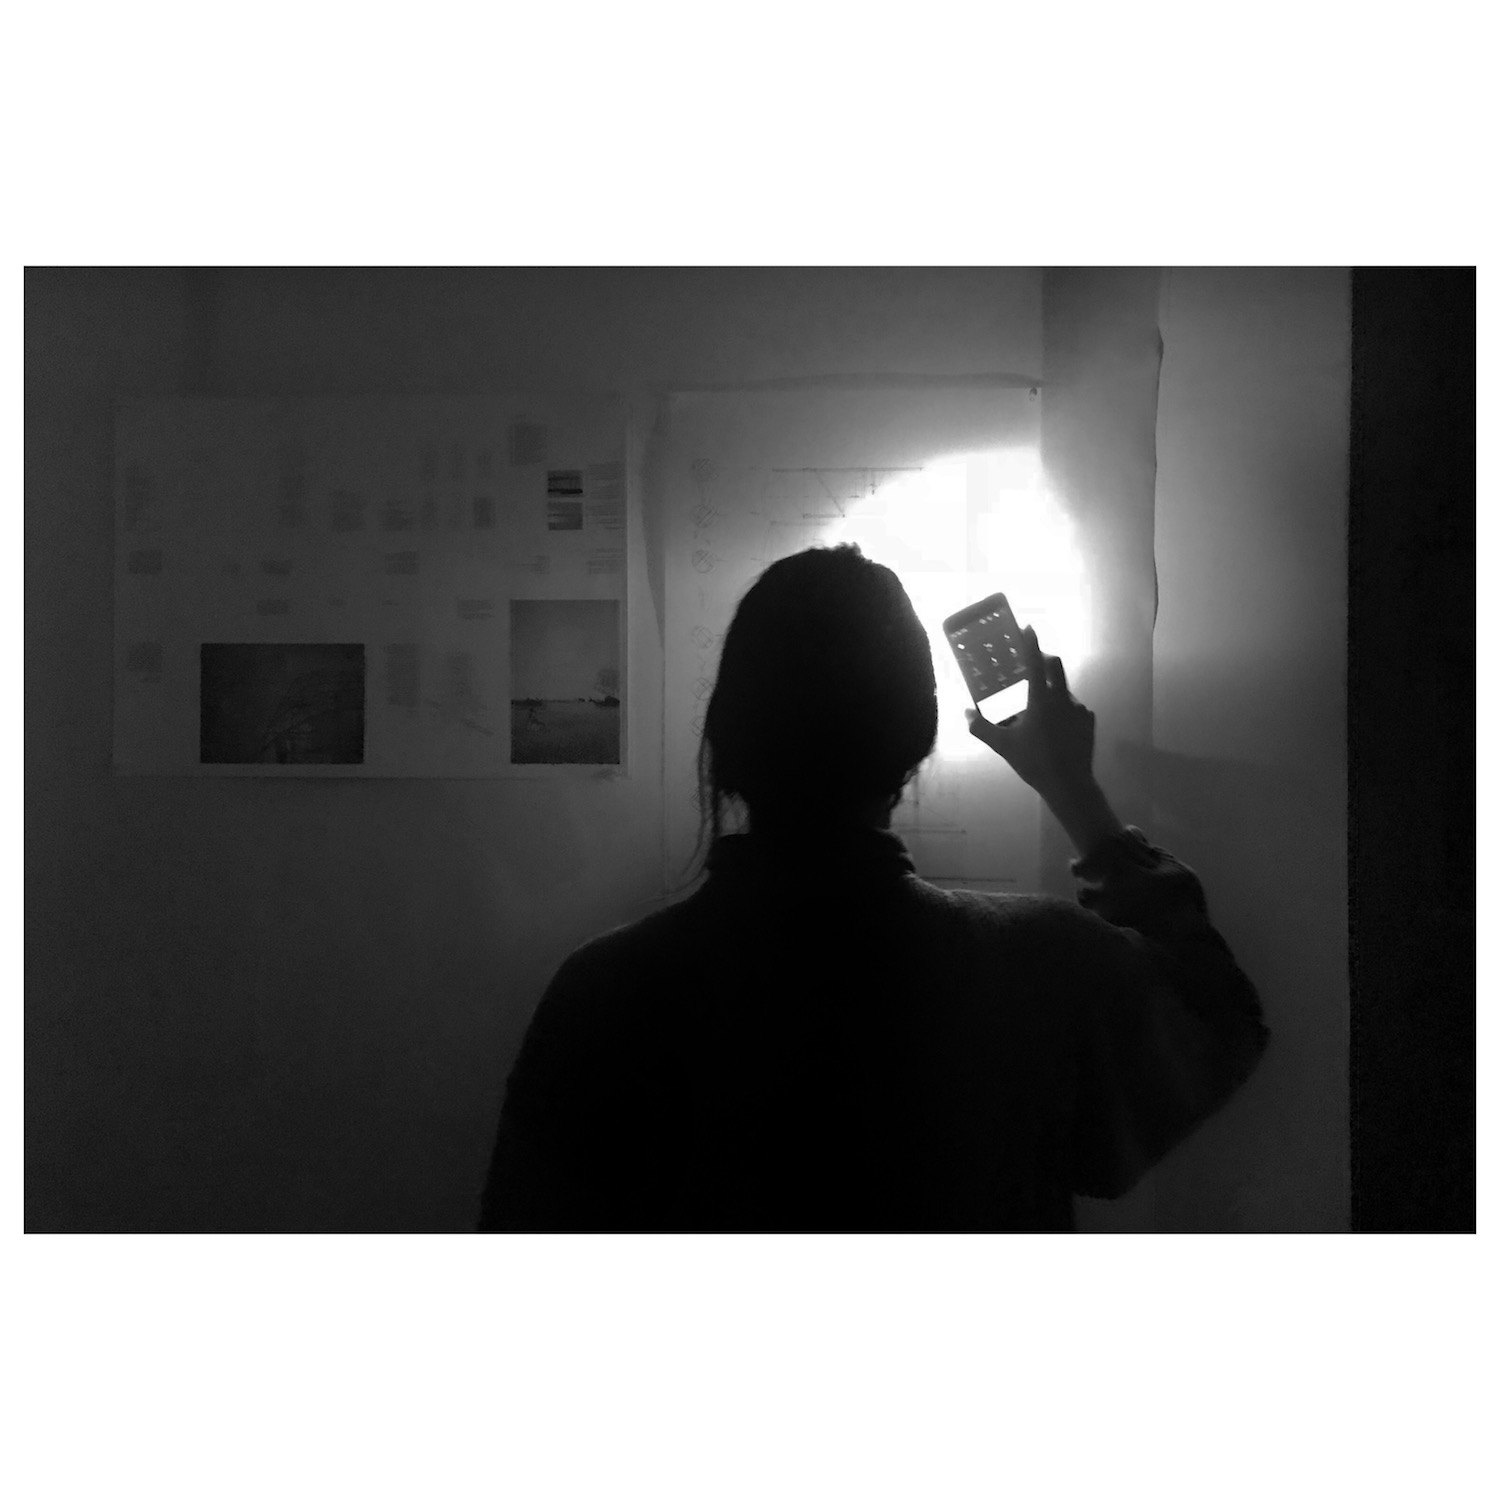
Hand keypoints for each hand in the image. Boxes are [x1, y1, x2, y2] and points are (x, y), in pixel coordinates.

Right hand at [965, 626, 1096, 801]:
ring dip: (1052, 691)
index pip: (1035, 662)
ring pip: (1064, 690)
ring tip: (1040, 710)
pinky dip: (1064, 710)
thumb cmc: (1034, 762)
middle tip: (1034, 663)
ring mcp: (1080, 708)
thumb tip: (966, 713)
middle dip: (1045, 659)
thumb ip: (981, 727)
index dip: (1031, 642)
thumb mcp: (1002, 746)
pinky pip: (1075, 708)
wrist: (1069, 784)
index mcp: (1040, 699)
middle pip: (1055, 666)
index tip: (1028, 627)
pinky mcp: (1089, 720)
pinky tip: (1056, 728)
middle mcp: (1062, 697)